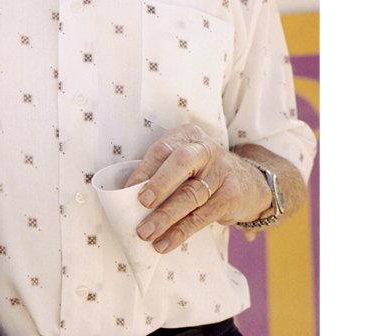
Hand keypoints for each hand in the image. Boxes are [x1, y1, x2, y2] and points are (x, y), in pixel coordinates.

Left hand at [124, 124, 269, 252]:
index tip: (127, 189)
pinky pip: (201, 217)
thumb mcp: (187, 162)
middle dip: (160, 184)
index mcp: (189, 136)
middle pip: (180, 164)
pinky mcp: (230, 197)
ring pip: (190, 195)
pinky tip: (164, 243)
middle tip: (141, 203)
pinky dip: (180, 232)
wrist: (252, 184)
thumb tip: (127, 194)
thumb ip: (162, 171)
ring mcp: (221, 172)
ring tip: (145, 233)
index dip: (144, 170)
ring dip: (165, 217)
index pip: (162, 150)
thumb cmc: (204, 173)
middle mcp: (206, 150)